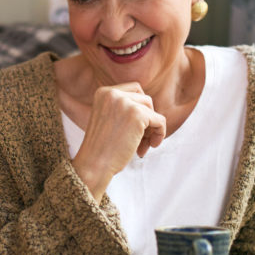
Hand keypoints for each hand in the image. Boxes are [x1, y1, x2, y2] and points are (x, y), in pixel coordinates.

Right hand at [72, 83, 166, 200]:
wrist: (93, 164)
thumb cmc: (101, 148)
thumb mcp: (108, 119)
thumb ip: (123, 109)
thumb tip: (152, 109)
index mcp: (103, 92)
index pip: (134, 89)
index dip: (141, 108)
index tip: (137, 127)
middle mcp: (113, 94)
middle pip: (145, 99)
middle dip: (147, 119)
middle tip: (142, 140)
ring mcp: (125, 103)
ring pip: (152, 110)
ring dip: (151, 128)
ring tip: (142, 146)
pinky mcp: (137, 115)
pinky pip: (160, 121)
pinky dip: (160, 134)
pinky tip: (151, 146)